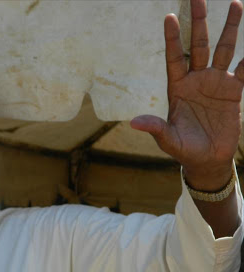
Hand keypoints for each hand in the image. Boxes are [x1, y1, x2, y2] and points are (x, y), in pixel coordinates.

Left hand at [130, 0, 243, 190]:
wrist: (207, 159)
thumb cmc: (184, 149)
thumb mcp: (168, 140)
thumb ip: (155, 129)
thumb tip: (134, 122)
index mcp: (177, 88)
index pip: (173, 58)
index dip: (172, 38)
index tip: (169, 17)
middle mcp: (196, 80)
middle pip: (197, 45)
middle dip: (198, 22)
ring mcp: (215, 83)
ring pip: (222, 49)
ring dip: (229, 28)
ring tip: (235, 2)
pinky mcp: (233, 91)